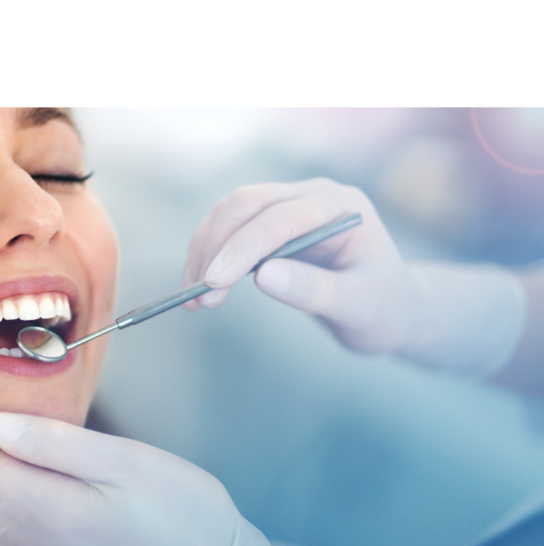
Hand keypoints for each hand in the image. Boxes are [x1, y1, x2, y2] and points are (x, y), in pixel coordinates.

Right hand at [183, 179, 419, 354]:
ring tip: (195, 300)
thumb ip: (313, 290)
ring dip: (206, 252)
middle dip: (216, 249)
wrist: (389, 307)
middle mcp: (313, 196)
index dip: (241, 248)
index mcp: (340, 207)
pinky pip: (231, 229)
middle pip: (247, 205)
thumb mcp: (357, 306)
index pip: (279, 218)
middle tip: (198, 298)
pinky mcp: (274, 224)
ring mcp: (292, 206)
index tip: (212, 283)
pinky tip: (202, 288)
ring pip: (231, 213)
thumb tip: (263, 276)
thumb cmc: (381, 308)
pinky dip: (211, 256)